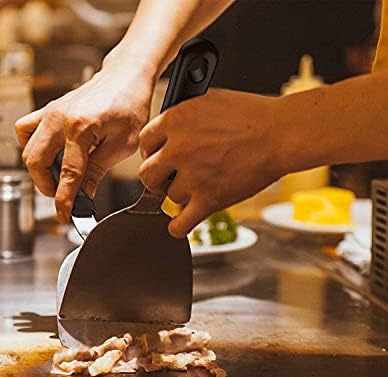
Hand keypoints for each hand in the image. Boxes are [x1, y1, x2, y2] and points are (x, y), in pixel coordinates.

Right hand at [16, 62, 153, 222]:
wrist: (125, 76)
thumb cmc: (129, 104)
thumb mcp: (123, 144)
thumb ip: (98, 170)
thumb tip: (84, 194)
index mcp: (81, 128)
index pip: (68, 174)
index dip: (65, 199)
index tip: (65, 215)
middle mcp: (59, 118)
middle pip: (36, 162)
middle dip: (47, 186)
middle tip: (63, 196)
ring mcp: (50, 112)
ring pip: (27, 149)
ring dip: (39, 170)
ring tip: (59, 178)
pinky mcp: (48, 110)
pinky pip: (26, 131)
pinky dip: (32, 147)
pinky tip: (50, 154)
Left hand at [139, 89, 283, 237]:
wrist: (281, 133)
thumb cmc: (251, 116)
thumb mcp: (208, 101)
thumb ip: (181, 117)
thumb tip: (166, 130)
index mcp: (175, 120)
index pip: (145, 143)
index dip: (151, 152)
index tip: (158, 157)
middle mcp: (179, 149)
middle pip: (147, 174)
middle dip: (157, 177)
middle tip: (168, 178)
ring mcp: (193, 176)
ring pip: (168, 197)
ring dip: (180, 195)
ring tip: (198, 187)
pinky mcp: (209, 200)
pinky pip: (180, 223)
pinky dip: (178, 227)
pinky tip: (180, 223)